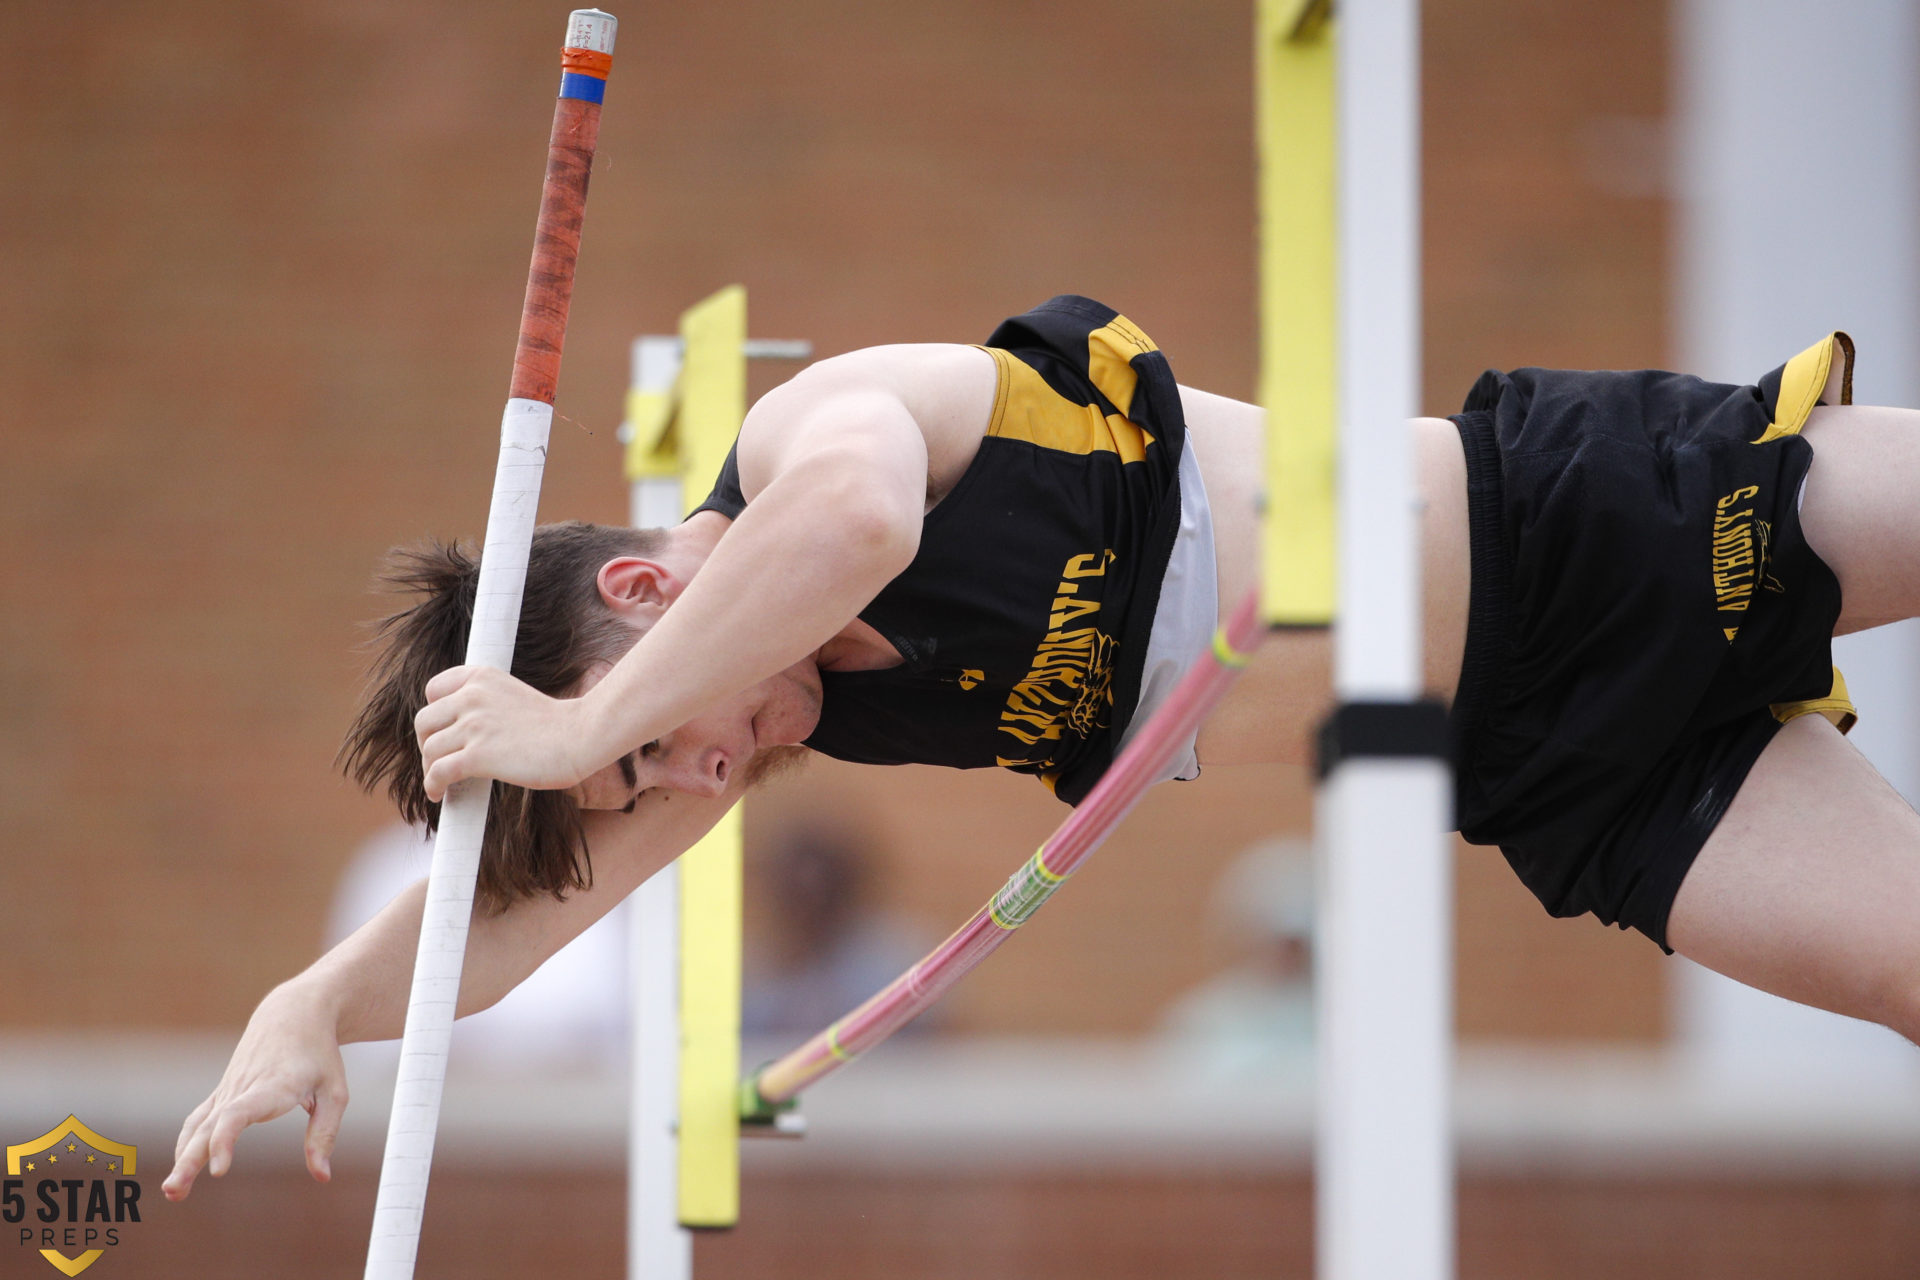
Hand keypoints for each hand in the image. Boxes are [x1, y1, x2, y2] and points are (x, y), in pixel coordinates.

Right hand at [164, 981, 348, 1200]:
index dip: (224, 1141)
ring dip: (182, 1158)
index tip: (218, 1171)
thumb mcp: (335, 1092)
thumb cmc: (319, 1054)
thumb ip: (325, 1134)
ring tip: (171, 1192)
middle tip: (173, 1191)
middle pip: (210, 1126)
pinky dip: (187, 1142)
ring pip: (199, 1125)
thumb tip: (322, 1178)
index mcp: (272, 1086)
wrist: (294, 1012)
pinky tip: (181, 1167)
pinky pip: (199, 1118)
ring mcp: (229, 1088)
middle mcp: (243, 1087)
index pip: (238, 1114)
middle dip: (189, 1160)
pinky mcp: (223, 1090)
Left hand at [415, 665, 596, 801]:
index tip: (443, 730)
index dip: (434, 713)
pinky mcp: (478, 756)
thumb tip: (459, 733)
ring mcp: (474, 726)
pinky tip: (439, 794)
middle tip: (441, 758)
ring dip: (430, 768)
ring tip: (441, 781)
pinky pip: (438, 772)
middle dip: (427, 743)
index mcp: (482, 677)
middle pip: (424, 721)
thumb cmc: (555, 724)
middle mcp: (473, 697)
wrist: (580, 736)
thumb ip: (485, 704)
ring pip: (429, 749)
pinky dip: (432, 786)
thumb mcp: (513, 696)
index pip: (434, 689)